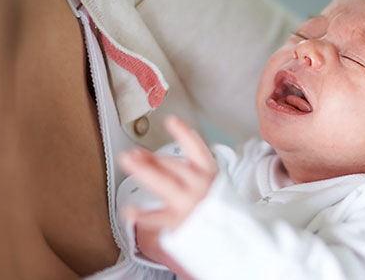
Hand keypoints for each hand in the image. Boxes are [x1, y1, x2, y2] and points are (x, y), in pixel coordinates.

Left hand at [119, 114, 217, 232]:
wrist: (237, 244)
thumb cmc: (218, 214)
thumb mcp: (210, 189)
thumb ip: (184, 174)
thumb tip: (148, 161)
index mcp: (211, 176)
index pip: (198, 149)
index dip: (184, 133)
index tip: (171, 120)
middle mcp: (201, 187)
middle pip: (173, 166)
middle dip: (151, 158)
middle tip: (132, 153)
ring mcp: (190, 204)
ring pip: (165, 183)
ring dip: (144, 170)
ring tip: (127, 161)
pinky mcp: (182, 223)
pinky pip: (158, 218)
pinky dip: (142, 215)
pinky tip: (129, 211)